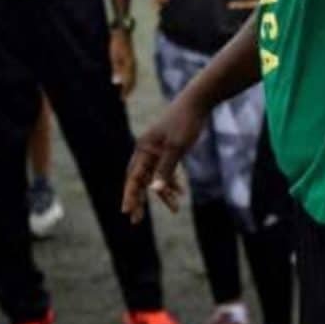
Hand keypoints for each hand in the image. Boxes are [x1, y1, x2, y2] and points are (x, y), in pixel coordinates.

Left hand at [110, 29, 136, 97]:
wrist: (121, 32)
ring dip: (130, 85)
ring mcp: (133, 62)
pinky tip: (126, 80)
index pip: (128, 82)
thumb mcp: (114, 57)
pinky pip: (132, 72)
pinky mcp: (131, 59)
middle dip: (128, 90)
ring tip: (126, 91)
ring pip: (133, 77)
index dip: (125, 91)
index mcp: (129, 66)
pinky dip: (130, 79)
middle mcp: (133, 65)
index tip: (122, 99)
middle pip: (132, 81)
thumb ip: (116, 70)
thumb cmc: (116, 44)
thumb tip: (116, 83)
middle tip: (124, 98)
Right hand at [122, 94, 207, 222]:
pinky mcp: (167, 147)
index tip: (127, 212)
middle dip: (138, 199)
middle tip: (136, 220)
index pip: (133, 177)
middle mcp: (146, 150)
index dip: (129, 195)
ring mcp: (156, 149)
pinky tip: (181, 192)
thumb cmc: (185, 123)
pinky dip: (171, 180)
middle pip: (139, 179)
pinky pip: (165, 169)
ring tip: (175, 208)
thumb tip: (154, 191)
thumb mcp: (176, 148)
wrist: (197, 102)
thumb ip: (165, 170)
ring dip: (163, 193)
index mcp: (144, 149)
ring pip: (154, 176)